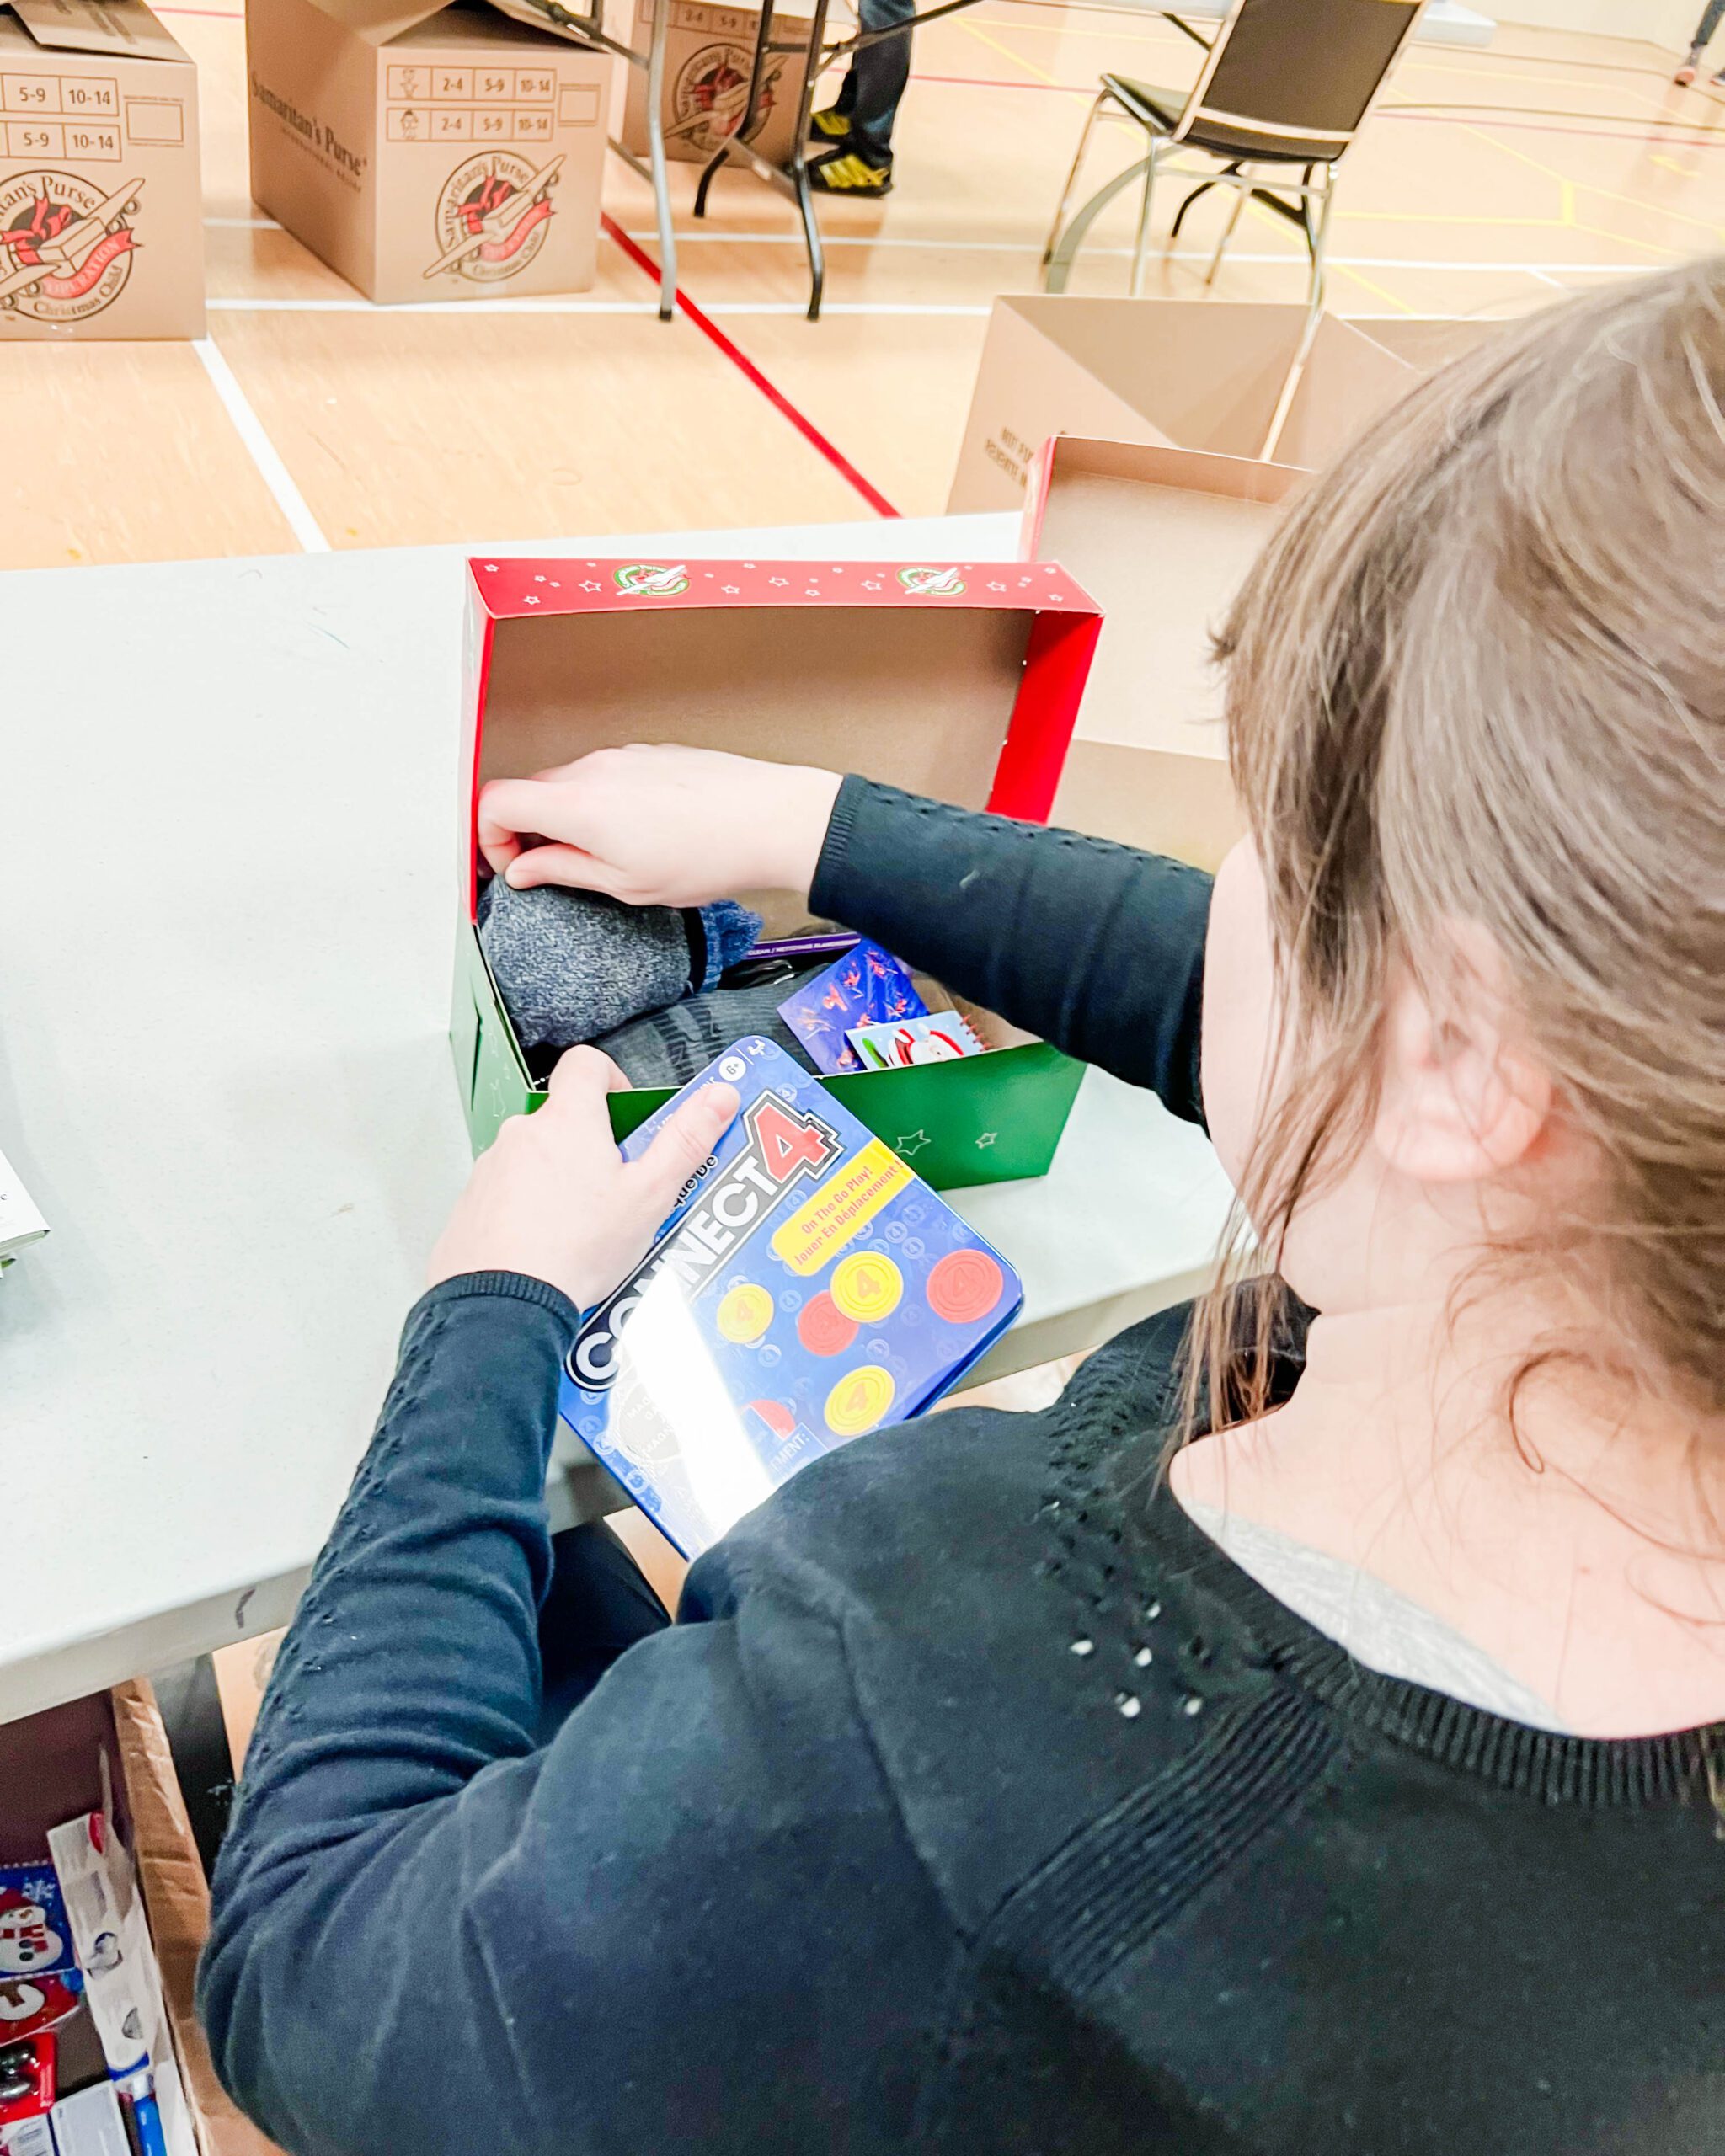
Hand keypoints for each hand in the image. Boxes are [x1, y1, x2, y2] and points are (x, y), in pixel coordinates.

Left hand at [428, 1047, 738, 1309]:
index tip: (627, 1113)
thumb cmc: (576, 1249)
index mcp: (568, 1122)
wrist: (505, 1303)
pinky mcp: (472, 1203)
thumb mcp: (650, 1194)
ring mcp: (492, 1168)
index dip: (611, 1078)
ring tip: (583, 1227)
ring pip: (535, 1157)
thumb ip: (685, 1140)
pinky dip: (528, 1209)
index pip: (585, 1064)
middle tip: (616, 1188)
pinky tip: (548, 1245)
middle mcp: (523, 1135)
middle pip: (563, 1118)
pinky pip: (507, 1192)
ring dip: (559, 1178)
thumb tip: (719, 1097)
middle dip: (592, 1145)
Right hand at [476, 745, 842, 906]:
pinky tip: (644, 835)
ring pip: (571, 784)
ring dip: (571, 818)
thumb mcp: (625, 884)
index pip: (495, 801)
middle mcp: (593, 769)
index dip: (490, 837)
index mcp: (577, 804)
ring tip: (610, 857)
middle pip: (531, 791)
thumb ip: (563, 871)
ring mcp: (624, 756)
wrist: (774, 820)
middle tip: (555, 868)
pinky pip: (607, 776)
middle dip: (531, 831)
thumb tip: (524, 870)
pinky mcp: (652, 754)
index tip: (514, 866)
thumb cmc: (708, 855)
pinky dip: (604, 804)